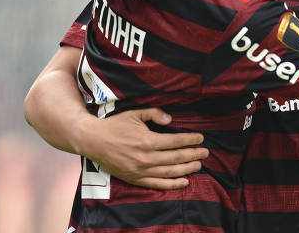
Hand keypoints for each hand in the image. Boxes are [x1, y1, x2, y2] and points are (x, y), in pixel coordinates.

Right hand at [76, 107, 208, 189]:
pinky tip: (184, 181)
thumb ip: (154, 114)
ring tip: (199, 165)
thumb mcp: (135, 114)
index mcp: (147, 140)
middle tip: (206, 152)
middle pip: (176, 157)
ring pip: (170, 172)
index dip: (190, 140)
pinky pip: (157, 184)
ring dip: (187, 169)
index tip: (201, 138)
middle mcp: (146, 157)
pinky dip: (172, 184)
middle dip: (193, 154)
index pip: (175, 141)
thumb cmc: (115, 125)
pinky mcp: (135, 178)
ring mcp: (140, 170)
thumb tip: (170, 119)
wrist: (93, 141)